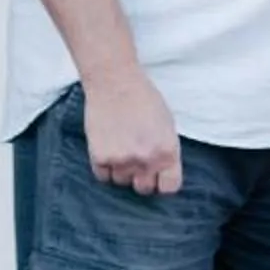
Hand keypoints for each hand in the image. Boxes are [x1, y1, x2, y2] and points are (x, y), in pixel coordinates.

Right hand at [81, 65, 182, 194]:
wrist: (115, 82)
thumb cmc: (143, 98)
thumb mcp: (167, 124)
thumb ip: (165, 150)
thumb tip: (162, 170)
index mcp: (168, 151)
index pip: (170, 187)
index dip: (163, 183)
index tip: (157, 178)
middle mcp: (147, 160)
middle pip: (144, 188)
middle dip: (140, 177)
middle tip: (135, 159)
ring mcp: (122, 160)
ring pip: (121, 181)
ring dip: (120, 169)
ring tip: (119, 146)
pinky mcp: (100, 157)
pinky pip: (102, 176)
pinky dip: (104, 165)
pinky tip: (106, 146)